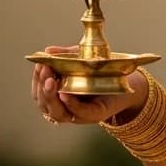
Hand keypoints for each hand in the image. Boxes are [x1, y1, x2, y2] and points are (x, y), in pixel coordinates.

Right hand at [31, 45, 146, 126]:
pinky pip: (79, 112)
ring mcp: (80, 114)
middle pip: (45, 105)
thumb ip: (64, 55)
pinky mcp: (96, 115)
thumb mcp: (80, 59)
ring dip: (51, 97)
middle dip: (42, 88)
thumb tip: (47, 50)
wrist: (128, 81)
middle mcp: (66, 108)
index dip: (37, 80)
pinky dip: (70, 104)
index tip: (39, 65)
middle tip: (44, 72)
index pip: (40, 93)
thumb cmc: (100, 72)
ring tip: (51, 81)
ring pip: (58, 112)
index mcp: (59, 96)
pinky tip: (65, 94)